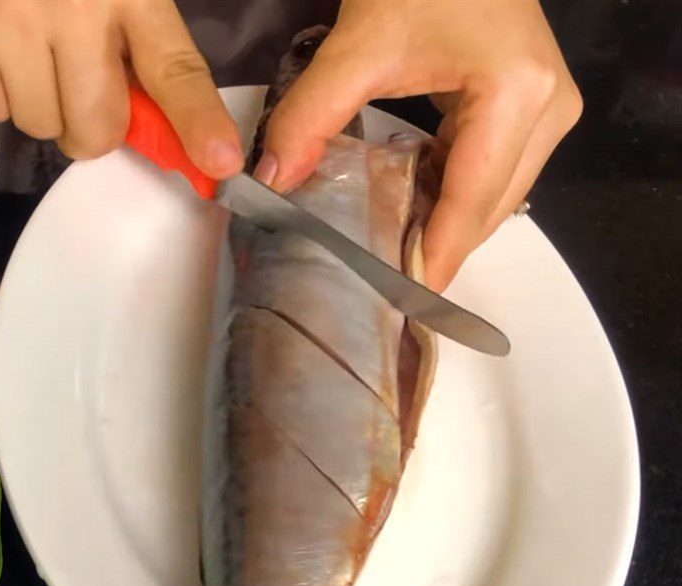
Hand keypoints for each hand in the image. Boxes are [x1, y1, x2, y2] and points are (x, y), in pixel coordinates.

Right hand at [0, 0, 242, 177]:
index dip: (198, 123)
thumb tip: (167, 131)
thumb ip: (145, 49)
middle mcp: (75, 10)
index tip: (220, 163)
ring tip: (32, 52)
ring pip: (42, 126)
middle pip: (97, 130)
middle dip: (94, 122)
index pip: (174, 71)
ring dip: (43, 106)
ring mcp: (10, 23)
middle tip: (80, 80)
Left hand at [257, 0, 582, 291]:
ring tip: (395, 249)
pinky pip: (492, 174)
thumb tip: (273, 180)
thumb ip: (312, 114)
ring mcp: (549, 110)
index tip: (407, 303)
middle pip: (488, 209)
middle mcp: (549, 110)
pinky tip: (415, 206)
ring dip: (446, 224)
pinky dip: (453, 196)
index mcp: (517, 95)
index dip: (438, 255)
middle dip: (440, 246)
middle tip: (387, 280)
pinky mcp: (536, 108)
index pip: (470, 202)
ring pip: (495, 199)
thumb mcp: (360, 43)